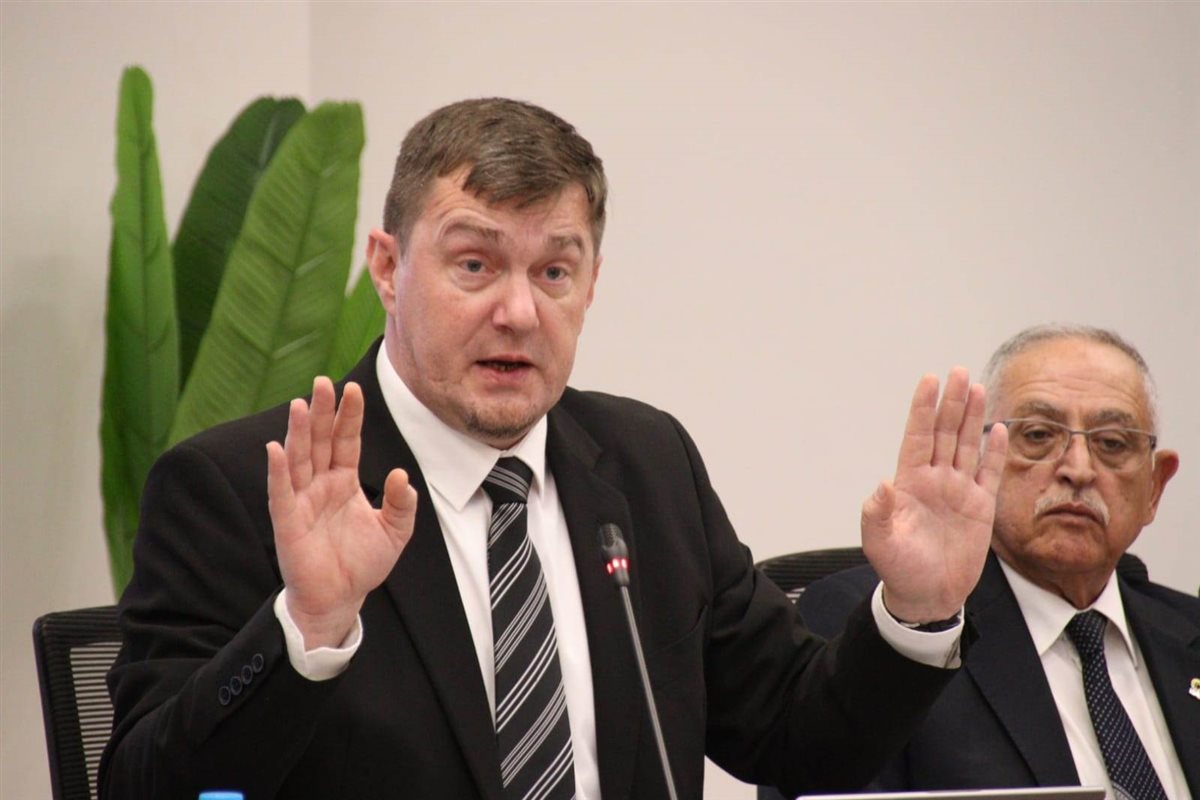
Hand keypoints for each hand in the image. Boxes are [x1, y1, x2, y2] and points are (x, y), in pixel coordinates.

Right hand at [267, 377, 417, 647]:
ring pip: (299, 459)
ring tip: (299, 404)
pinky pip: (281, 493)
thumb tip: (401, 475)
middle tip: (322, 382)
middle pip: (320, 441)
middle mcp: (321, 485)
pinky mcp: (288, 522)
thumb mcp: (395, 532)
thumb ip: (402, 503)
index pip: (347, 441)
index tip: (354, 390)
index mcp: (344, 482)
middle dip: (321, 412)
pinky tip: (276, 448)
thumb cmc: (362, 564)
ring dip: (298, 432)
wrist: (341, 599)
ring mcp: (302, 501)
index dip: (349, 417)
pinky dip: (277, 471)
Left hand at [861, 367, 1007, 622]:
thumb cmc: (899, 569)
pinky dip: (994, 452)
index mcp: (909, 483)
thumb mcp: (879, 543)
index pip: (918, 437)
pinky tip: (998, 429)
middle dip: (951, 402)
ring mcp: (958, 492)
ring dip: (972, 418)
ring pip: (967, 446)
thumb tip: (881, 485)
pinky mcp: (980, 508)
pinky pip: (989, 473)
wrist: (927, 597)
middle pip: (945, 433)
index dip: (923, 409)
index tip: (929, 380)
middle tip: (959, 371)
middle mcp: (934, 481)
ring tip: (978, 387)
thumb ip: (877, 513)